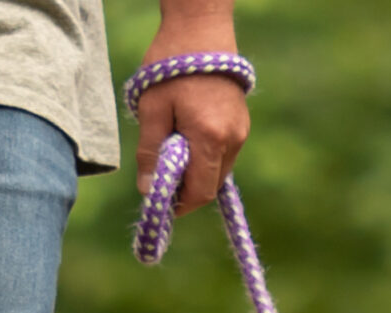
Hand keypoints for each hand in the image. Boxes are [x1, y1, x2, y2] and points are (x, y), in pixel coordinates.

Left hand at [134, 27, 251, 215]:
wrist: (201, 29)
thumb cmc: (172, 66)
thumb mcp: (152, 109)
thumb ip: (150, 153)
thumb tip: (147, 190)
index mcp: (209, 138)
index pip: (200, 192)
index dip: (180, 205)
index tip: (160, 204)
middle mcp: (232, 139)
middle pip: (211, 186)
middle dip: (187, 191)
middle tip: (162, 178)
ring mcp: (241, 131)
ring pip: (219, 172)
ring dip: (196, 174)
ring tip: (172, 154)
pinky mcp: (242, 123)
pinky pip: (224, 155)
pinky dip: (205, 159)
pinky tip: (186, 141)